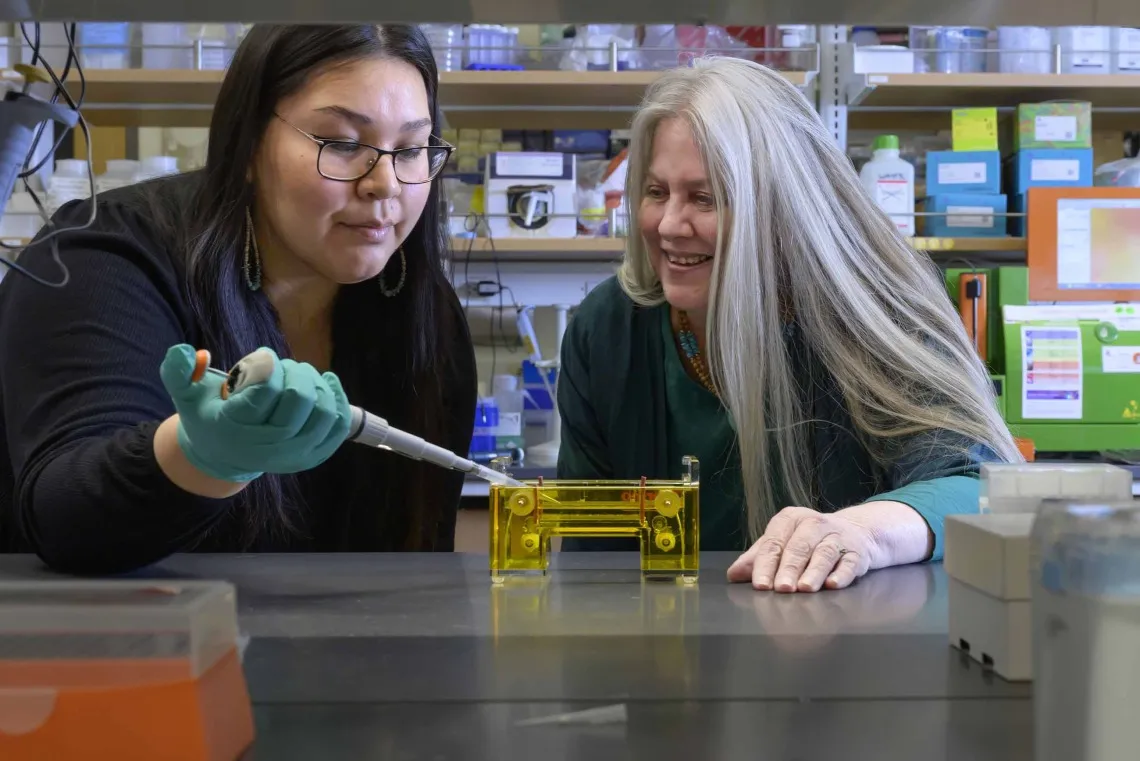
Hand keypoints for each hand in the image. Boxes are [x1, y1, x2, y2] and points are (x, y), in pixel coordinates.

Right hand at [159, 344, 351, 481]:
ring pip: (324, 412)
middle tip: (286, 366)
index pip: (266, 390)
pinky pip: (339, 427)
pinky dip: (339, 400)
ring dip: (316, 384)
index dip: (270, 366)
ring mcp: (294, 455)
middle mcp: (268, 447)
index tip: (264, 358)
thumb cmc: (208, 415)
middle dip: (296, 372)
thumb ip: (178, 372)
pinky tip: (327, 383)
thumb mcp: (185, 395)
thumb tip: (184, 352)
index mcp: (236, 428)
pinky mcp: (314, 456)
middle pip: (301, 400)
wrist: (223, 453)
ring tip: (301, 375)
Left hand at [726, 506, 882, 592]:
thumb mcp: (782, 542)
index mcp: (790, 519)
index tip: (760, 584)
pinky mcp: (857, 552)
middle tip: (782, 589)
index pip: (774, 542)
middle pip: (799, 547)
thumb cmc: (809, 540)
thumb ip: (758, 558)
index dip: (766, 564)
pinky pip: (849, 562)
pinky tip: (833, 585)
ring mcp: (837, 537)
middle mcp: (813, 524)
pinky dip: (841, 574)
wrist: (855, 533)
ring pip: (824, 553)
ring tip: (805, 588)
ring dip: (814, 571)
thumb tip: (733, 574)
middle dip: (789, 569)